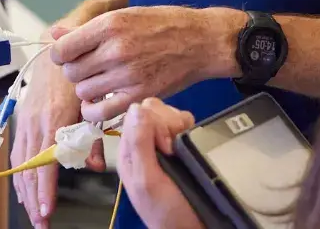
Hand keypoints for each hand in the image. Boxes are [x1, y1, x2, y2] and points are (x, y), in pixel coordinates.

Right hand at [12, 26, 104, 227]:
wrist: (57, 48)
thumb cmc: (79, 75)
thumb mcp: (92, 103)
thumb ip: (93, 136)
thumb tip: (94, 166)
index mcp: (53, 119)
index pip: (46, 164)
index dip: (45, 190)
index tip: (47, 211)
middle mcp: (35, 122)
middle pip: (29, 170)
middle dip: (34, 200)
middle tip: (41, 222)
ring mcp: (26, 120)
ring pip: (20, 164)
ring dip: (25, 191)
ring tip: (32, 213)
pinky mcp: (22, 118)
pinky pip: (17, 153)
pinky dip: (19, 174)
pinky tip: (24, 189)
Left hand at [52, 7, 241, 121]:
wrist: (200, 40)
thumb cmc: (163, 24)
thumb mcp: (124, 15)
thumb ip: (87, 29)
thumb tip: (56, 34)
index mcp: (110, 24)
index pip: (63, 48)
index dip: (60, 54)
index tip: (67, 56)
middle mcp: (116, 49)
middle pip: (71, 71)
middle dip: (74, 71)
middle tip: (87, 68)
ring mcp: (127, 74)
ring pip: (83, 92)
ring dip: (86, 89)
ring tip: (98, 81)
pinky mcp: (139, 95)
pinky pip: (100, 113)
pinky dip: (93, 111)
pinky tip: (98, 103)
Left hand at [117, 99, 201, 228]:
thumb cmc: (167, 211)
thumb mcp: (148, 180)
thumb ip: (139, 144)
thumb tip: (137, 108)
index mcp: (129, 150)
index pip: (137, 113)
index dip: (154, 123)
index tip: (165, 146)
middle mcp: (144, 142)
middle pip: (154, 109)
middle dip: (168, 124)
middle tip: (172, 151)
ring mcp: (163, 143)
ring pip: (170, 113)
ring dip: (179, 126)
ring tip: (182, 150)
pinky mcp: (181, 144)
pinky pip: (184, 122)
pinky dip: (189, 128)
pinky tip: (190, 144)